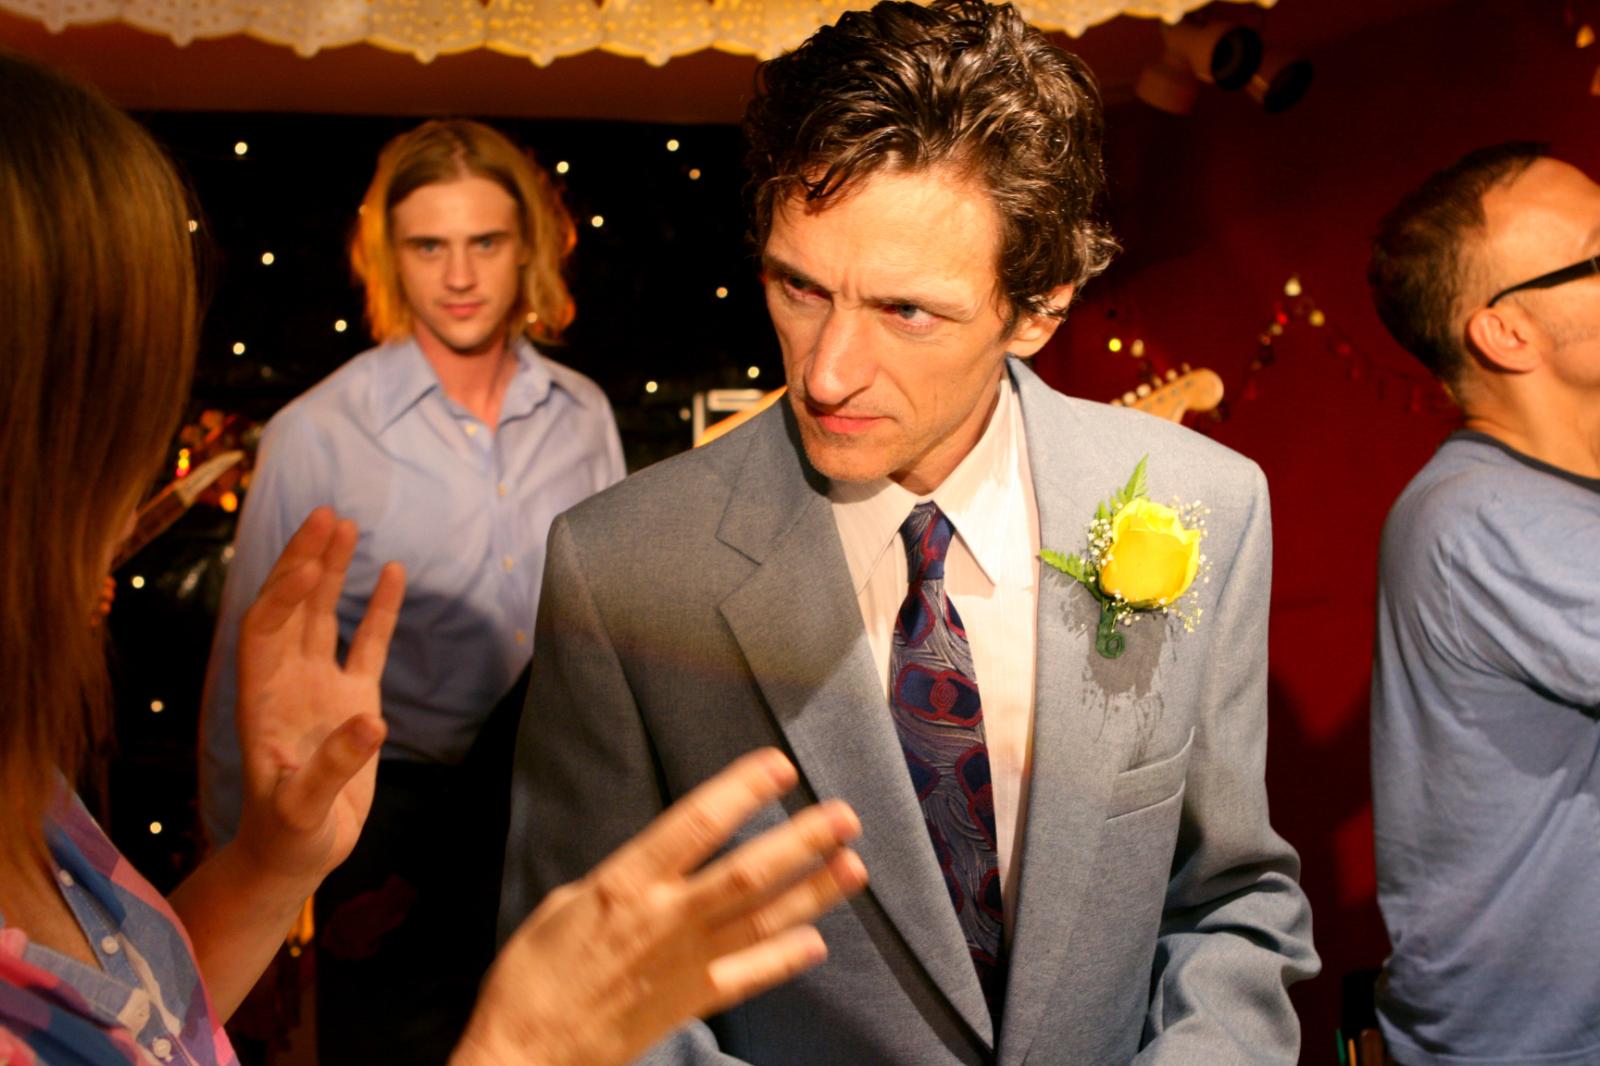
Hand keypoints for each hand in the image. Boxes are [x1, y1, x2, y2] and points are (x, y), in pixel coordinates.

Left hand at [232, 507, 403, 885]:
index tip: (312, 565)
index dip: (284, 596)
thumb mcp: (304, 810)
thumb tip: (374, 722)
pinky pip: (364, 644)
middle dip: (304, 562)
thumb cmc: (291, 835)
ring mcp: (319, 686)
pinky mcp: (352, 699)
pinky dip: (376, 609)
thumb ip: (334, 767)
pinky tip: (391, 571)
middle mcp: (286, 682)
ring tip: (346, 525)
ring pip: (321, 615)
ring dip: (330, 571)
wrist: (300, 855)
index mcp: (261, 700)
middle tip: (327, 516)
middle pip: (289, 608)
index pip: (264, 631)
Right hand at [452, 748, 867, 1065]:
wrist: (525, 1052)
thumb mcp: (567, 902)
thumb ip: (624, 878)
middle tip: (844, 817)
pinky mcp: (692, 1002)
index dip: (742, 791)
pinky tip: (817, 941)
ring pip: (762, 919)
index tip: (779, 767)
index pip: (697, 824)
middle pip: (747, 872)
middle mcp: (667, 918)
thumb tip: (660, 862)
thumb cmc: (534, 973)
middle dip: (800, 842)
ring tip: (852, 867)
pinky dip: (785, 958)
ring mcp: (686, 962)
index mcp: (628, 882)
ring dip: (812, 892)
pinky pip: (750, 976)